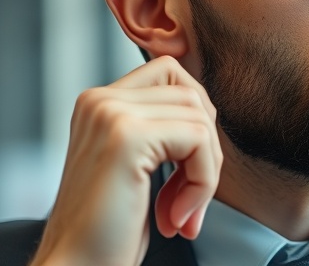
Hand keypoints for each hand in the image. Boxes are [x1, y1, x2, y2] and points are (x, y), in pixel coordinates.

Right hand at [30, 56, 221, 265]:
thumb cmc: (108, 231)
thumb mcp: (137, 166)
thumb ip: (163, 130)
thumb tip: (210, 114)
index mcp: (98, 103)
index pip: (173, 76)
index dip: (194, 124)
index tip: (184, 173)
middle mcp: (99, 100)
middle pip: (191, 94)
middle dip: (205, 149)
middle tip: (189, 198)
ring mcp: (110, 113)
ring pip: (200, 116)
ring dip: (205, 171)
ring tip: (181, 210)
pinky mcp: (127, 136)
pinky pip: (198, 140)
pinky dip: (202, 182)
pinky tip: (176, 216)